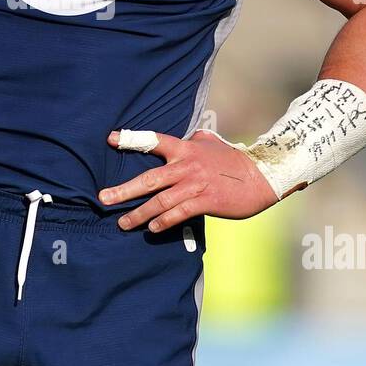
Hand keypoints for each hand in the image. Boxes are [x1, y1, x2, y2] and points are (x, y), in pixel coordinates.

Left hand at [99, 130, 278, 231]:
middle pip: (149, 178)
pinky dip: (164, 221)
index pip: (154, 141)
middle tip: (103, 198)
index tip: (111, 139)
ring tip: (123, 223)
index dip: (131, 139)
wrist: (262, 176)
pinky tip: (153, 229)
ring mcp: (195, 184)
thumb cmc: (234, 160)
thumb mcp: (212, 143)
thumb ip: (196, 140)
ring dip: (140, 214)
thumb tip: (190, 136)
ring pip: (160, 201)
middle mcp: (186, 165)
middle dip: (124, 190)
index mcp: (186, 148)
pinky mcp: (205, 201)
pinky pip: (179, 213)